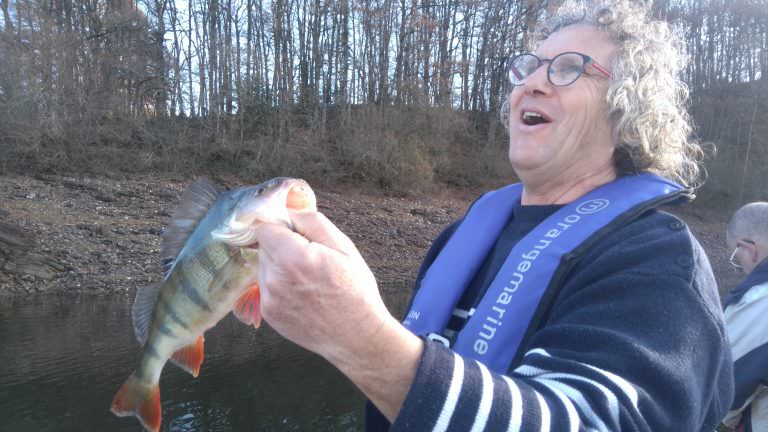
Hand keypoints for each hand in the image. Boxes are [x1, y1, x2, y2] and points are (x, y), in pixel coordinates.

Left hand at [253, 211, 390, 361]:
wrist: (356, 337)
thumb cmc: (355, 291)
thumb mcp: (343, 247)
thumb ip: (312, 222)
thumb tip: (289, 209)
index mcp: (292, 257)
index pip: (264, 227)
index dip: (282, 227)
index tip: (297, 234)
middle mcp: (274, 279)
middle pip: (264, 246)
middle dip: (282, 246)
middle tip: (311, 259)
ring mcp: (269, 299)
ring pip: (264, 267)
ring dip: (280, 266)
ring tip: (308, 279)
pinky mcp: (269, 314)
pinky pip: (266, 288)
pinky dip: (280, 286)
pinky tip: (303, 294)